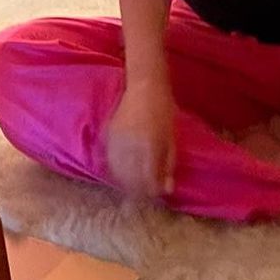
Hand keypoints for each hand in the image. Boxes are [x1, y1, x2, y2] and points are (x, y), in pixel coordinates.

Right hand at [105, 75, 175, 201]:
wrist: (145, 85)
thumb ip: (168, 165)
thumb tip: (167, 189)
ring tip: (132, 185)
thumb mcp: (172, 139)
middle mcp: (131, 144)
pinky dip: (114, 169)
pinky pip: (108, 159)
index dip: (153, 190)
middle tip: (145, 193)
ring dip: (125, 182)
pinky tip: (121, 172)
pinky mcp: (107, 134)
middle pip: (131, 179)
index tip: (156, 194)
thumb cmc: (164, 110)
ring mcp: (116, 139)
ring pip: (116, 171)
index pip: (148, 179)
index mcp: (149, 145)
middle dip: (139, 190)